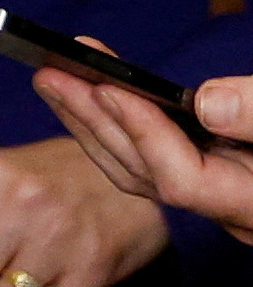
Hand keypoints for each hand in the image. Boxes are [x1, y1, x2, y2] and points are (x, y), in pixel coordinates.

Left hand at [39, 52, 252, 247]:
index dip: (143, 132)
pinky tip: (99, 101)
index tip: (110, 86)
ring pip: (143, 174)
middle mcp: (236, 213)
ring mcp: (226, 202)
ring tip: (54, 79)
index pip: (182, 179)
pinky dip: (124, 130)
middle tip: (51, 72)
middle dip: (96, 121)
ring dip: (96, 124)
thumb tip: (208, 104)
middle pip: (146, 177)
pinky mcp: (223, 184)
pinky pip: (158, 164)